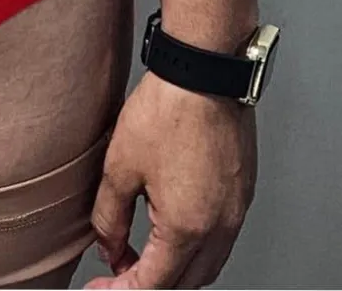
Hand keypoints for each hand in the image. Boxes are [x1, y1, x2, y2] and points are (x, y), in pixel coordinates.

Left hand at [85, 71, 256, 287]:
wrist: (204, 72)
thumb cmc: (167, 111)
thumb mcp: (120, 166)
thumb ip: (109, 217)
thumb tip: (108, 248)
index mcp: (187, 229)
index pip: (154, 285)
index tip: (100, 290)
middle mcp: (220, 229)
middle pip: (185, 284)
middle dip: (150, 285)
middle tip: (117, 272)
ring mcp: (236, 212)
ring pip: (206, 265)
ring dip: (174, 270)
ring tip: (140, 253)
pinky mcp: (242, 193)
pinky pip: (220, 239)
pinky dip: (195, 247)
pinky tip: (170, 227)